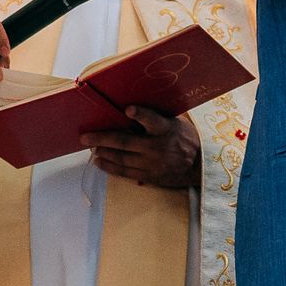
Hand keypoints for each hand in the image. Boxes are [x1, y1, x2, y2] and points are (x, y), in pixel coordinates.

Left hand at [85, 104, 199, 191]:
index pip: (153, 120)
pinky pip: (126, 172)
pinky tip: (99, 161)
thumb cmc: (185, 138)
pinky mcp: (150, 176)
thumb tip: (128, 110)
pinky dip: (110, 167)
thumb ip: (156, 119)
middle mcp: (158, 147)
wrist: (200, 166)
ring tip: (90, 148)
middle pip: (125, 142)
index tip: (128, 110)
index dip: (141, 115)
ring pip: (122, 158)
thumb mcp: (176, 123)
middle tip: (85, 137)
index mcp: (166, 129)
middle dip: (102, 138)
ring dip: (103, 153)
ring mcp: (153, 163)